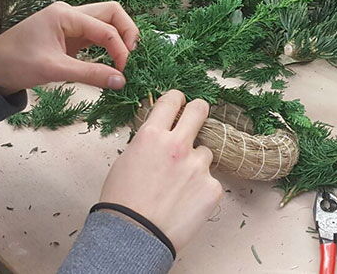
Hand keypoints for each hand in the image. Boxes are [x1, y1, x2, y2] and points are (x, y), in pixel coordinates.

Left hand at [0, 1, 139, 94]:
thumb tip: (121, 81)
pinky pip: (97, 36)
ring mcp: (70, 23)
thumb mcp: (54, 69)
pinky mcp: (69, 36)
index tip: (124, 72)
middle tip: (132, 58)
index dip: (120, 49)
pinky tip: (112, 63)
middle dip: (127, 33)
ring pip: (106, 22)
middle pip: (112, 13)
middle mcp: (70, 13)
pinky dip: (108, 47)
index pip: (106, 28)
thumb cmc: (15, 63)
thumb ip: (90, 74)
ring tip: (125, 62)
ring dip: (119, 39)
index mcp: (65, 14)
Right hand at [98, 90, 222, 252]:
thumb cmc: (123, 201)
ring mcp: (198, 167)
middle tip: (197, 116)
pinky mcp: (212, 188)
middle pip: (200, 110)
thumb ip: (148, 143)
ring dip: (196, 163)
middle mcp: (178, 146)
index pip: (172, 100)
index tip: (179, 102)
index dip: (177, 99)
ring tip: (179, 185)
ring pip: (205, 152)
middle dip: (199, 110)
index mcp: (152, 136)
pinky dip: (201, 189)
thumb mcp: (127, 160)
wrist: (134, 236)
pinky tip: (185, 202)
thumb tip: (161, 135)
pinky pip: (210, 180)